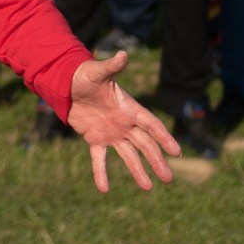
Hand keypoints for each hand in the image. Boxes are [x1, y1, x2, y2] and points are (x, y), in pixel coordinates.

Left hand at [61, 54, 179, 192]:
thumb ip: (111, 66)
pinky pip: (99, 159)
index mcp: (129, 108)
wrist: (67, 83)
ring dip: (137, 171)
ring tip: (148, 188)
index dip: (164, 138)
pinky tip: (104, 189)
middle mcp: (124, 123)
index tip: (177, 152)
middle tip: (168, 178)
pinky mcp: (94, 139)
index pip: (151, 125)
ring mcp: (111, 133)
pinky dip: (100, 173)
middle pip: (145, 145)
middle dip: (156, 161)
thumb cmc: (85, 75)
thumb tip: (123, 54)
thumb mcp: (98, 72)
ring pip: (128, 155)